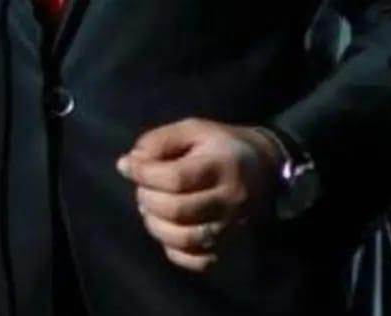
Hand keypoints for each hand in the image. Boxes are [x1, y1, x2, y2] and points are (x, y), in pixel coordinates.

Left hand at [116, 117, 281, 271]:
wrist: (263, 167)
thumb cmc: (219, 144)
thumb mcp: (191, 129)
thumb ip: (158, 141)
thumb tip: (127, 164)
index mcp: (219, 166)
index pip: (175, 178)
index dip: (143, 173)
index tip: (127, 166)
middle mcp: (228, 200)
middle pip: (177, 210)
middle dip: (146, 198)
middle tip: (142, 186)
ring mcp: (230, 227)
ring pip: (184, 239)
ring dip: (155, 224)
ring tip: (151, 206)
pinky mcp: (230, 245)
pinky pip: (198, 261)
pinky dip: (174, 250)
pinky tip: (167, 228)